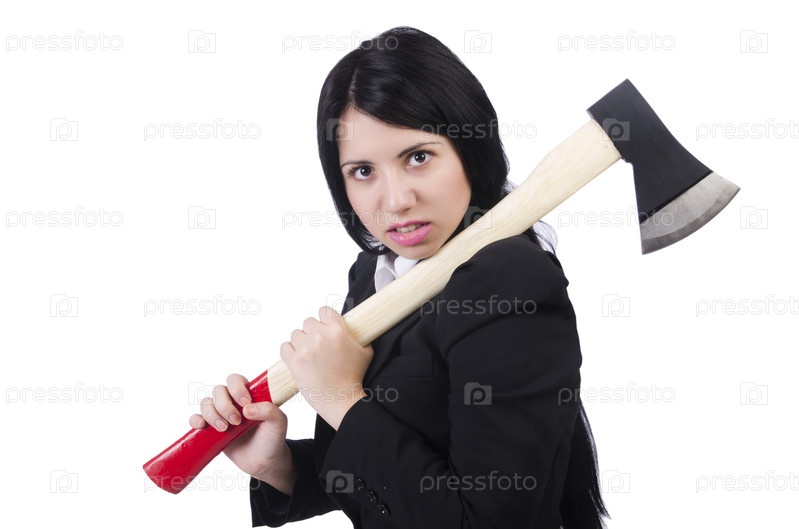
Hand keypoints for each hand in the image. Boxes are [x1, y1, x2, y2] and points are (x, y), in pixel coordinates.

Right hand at [189, 374, 294, 493]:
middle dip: (224, 406)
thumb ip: (269, 411)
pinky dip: (195, 419)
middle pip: (218, 390)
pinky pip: (196, 418)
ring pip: (206, 403)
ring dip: (212, 415)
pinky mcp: (211, 429)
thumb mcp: (278, 423)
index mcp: (249, 395)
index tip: (245, 403)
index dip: (237, 388)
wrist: (263, 462)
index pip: (235, 380)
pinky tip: (202, 426)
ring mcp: (221, 415)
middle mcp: (233, 402)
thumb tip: (247, 409)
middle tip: (237, 422)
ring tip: (224, 429)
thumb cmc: (272, 438)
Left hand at [280, 306, 373, 428]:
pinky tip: (298, 358)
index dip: (325, 318)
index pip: (324, 310)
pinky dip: (289, 352)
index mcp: (337, 330)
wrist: (341, 400)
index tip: (325, 327)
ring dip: (301, 342)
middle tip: (318, 346)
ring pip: (296, 334)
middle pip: (308, 322)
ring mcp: (305, 349)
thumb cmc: (354, 377)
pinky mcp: (294, 362)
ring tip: (309, 355)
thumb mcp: (365, 351)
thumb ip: (358, 335)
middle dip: (313, 333)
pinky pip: (284, 347)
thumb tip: (352, 327)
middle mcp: (320, 336)